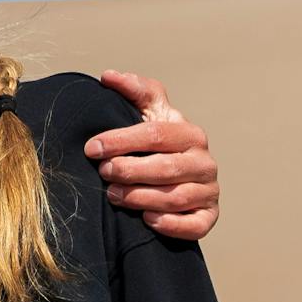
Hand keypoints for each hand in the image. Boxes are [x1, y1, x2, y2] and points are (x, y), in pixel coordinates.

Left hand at [87, 68, 217, 242]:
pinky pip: (195, 225)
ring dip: (140, 198)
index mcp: (190, 133)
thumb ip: (133, 91)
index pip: (155, 134)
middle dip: (129, 170)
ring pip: (175, 197)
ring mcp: (209, 190)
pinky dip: (171, 224)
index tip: (92, 147)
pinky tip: (146, 219)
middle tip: (102, 172)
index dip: (121, 140)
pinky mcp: (209, 216)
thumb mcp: (149, 114)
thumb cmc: (158, 145)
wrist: (176, 180)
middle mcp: (204, 161)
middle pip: (165, 167)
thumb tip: (108, 76)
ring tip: (112, 195)